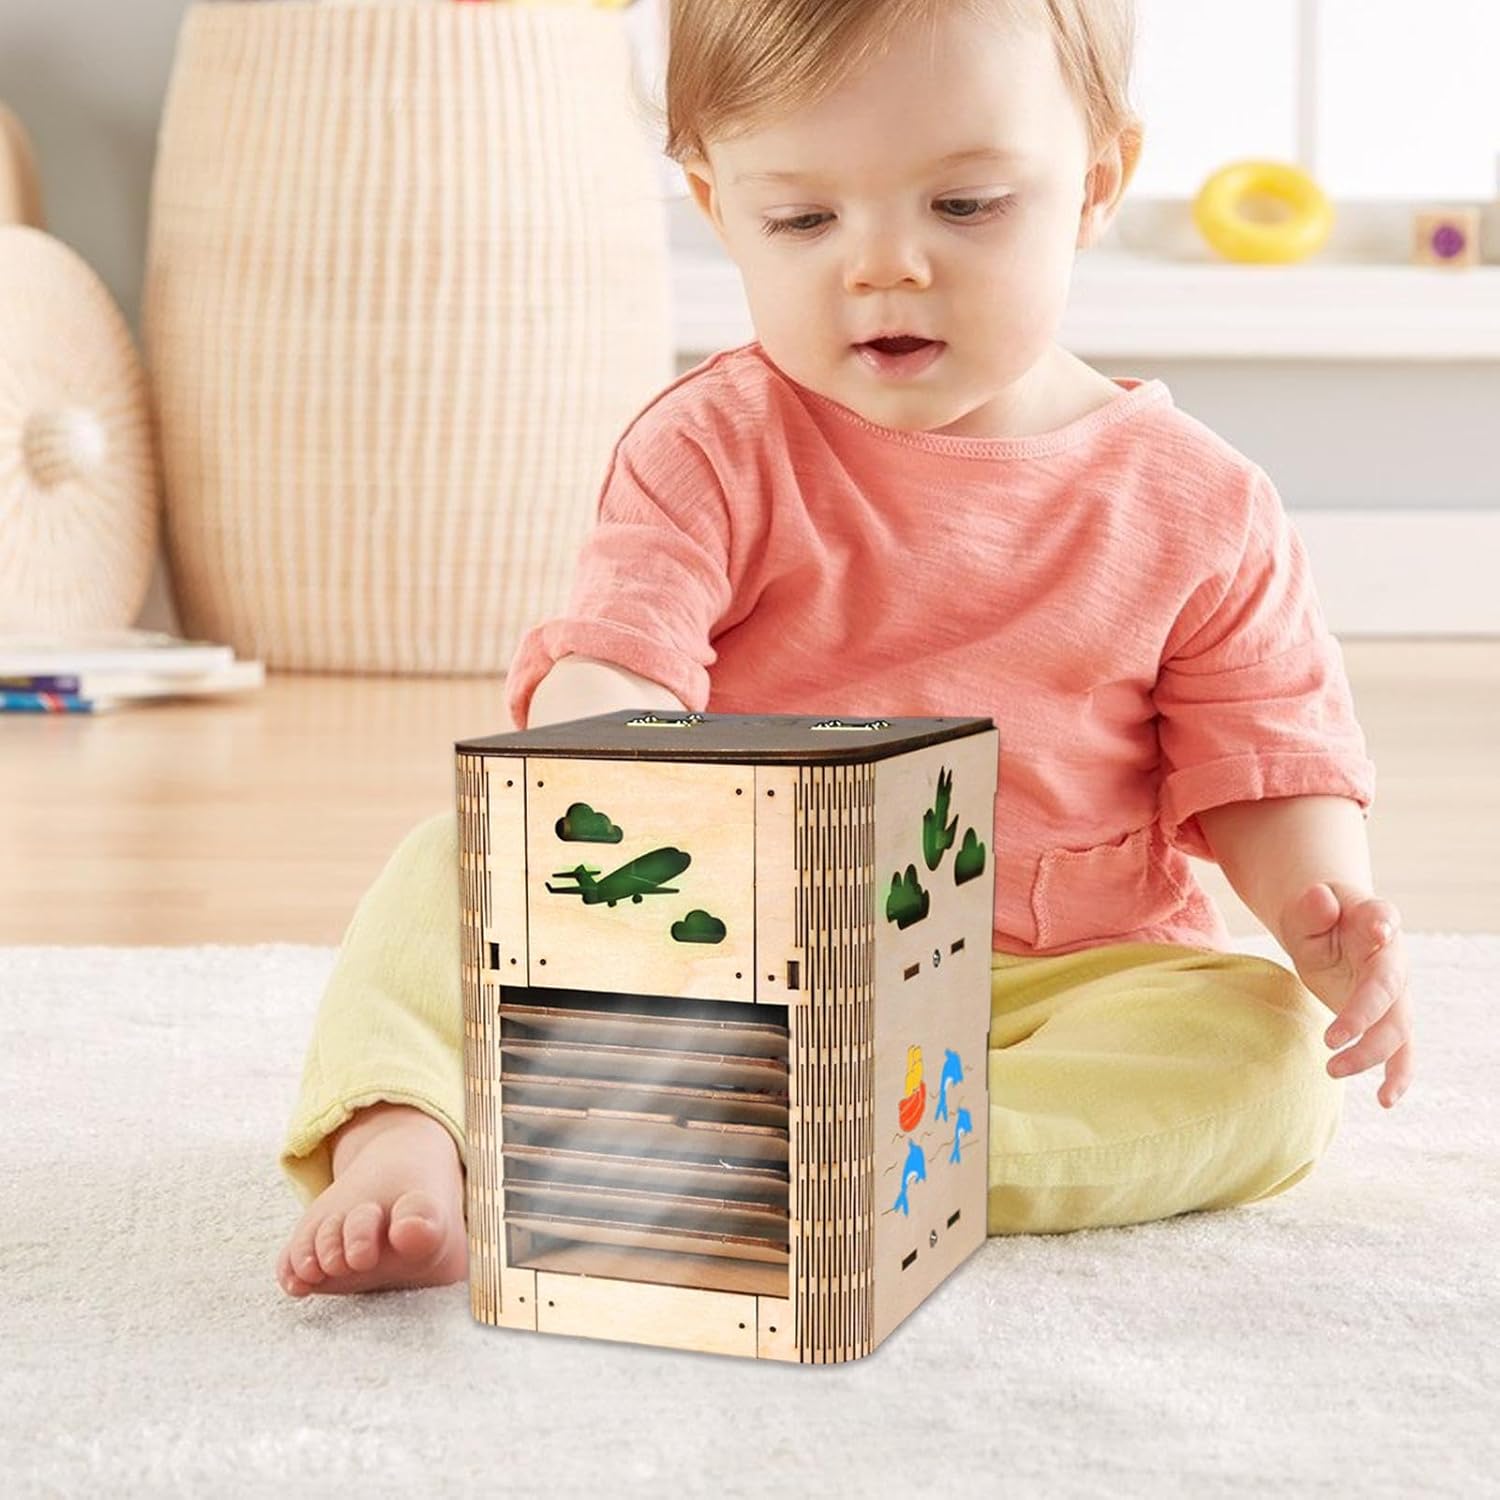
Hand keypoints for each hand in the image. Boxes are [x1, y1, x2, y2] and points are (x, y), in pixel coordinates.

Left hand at [1278, 881, 1413, 1108]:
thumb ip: (1312, 906)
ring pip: (1396, 1027)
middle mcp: (1392, 958)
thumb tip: (1320, 899)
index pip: (1383, 918)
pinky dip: (1398, 1075)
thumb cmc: (1316, 916)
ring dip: (1370, 1053)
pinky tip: (1385, 1101)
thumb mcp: (1307, 906)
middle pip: (1388, 990)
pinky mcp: (1388, 1017)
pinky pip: (1401, 1050)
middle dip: (1363, 1017)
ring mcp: (1395, 991)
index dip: (1383, 924)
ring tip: (1332, 1070)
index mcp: (1373, 919)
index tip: (1380, 929)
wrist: (1328, 929)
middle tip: (1329, 1040)